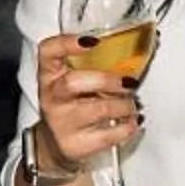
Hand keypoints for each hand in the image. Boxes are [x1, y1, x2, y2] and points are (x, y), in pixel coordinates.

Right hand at [31, 30, 142, 173]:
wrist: (54, 142)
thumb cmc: (70, 103)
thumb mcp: (71, 79)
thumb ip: (93, 63)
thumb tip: (136, 48)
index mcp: (49, 74)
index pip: (48, 51)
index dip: (67, 43)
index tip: (93, 41)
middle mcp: (52, 97)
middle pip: (73, 83)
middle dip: (107, 80)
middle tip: (130, 82)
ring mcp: (62, 123)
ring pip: (98, 110)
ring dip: (124, 105)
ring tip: (133, 104)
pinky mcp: (76, 145)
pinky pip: (108, 136)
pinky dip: (128, 127)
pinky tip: (132, 122)